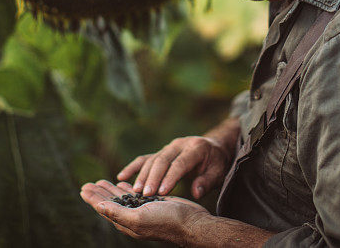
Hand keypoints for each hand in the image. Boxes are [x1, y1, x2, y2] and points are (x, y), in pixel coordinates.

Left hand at [80, 180, 211, 244]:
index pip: (105, 208)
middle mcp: (133, 218)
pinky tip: (123, 184)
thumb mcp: (139, 218)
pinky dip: (126, 188)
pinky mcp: (153, 204)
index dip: (93, 199)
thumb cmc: (167, 222)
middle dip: (99, 193)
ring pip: (122, 198)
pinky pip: (135, 195)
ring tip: (101, 182)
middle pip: (111, 203)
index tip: (83, 188)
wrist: (192, 223)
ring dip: (111, 190)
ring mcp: (143, 211)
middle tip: (87, 184)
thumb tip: (98, 207)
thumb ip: (118, 213)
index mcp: (126, 222)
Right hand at [117, 136, 231, 198]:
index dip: (171, 177)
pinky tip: (121, 176)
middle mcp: (180, 144)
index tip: (162, 192)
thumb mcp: (218, 172)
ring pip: (152, 159)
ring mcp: (169, 146)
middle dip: (153, 177)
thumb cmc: (216, 164)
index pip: (181, 163)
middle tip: (145, 194)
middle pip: (163, 160)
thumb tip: (196, 193)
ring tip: (135, 191)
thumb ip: (207, 182)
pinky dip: (134, 167)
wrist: (213, 148)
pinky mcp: (161, 151)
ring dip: (142, 175)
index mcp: (196, 148)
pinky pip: (145, 158)